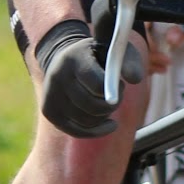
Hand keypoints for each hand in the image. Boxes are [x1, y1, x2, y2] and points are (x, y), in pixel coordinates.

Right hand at [35, 18, 144, 138]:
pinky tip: (109, 125)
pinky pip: (76, 130)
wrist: (65, 57)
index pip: (98, 86)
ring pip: (86, 120)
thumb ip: (129, 61)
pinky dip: (96, 131)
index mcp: (73, 58)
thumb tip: (135, 79)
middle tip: (117, 98)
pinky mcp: (48, 110)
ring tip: (108, 104)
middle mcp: (56, 76)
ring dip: (104, 117)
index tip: (121, 86)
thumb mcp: (114, 51)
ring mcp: (50, 94)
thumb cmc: (97, 55)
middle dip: (111, 106)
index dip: (116, 92)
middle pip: (92, 106)